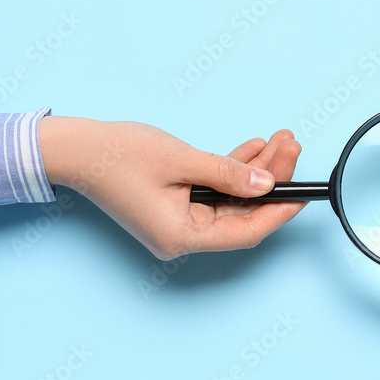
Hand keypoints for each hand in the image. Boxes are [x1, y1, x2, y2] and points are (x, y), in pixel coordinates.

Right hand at [38, 116, 305, 259]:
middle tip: (292, 147)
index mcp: (182, 237)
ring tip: (279, 142)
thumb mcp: (182, 160)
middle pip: (242, 214)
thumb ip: (228, 173)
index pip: (247, 231)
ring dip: (254, 172)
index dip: (279, 210)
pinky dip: (231, 172)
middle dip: (271, 179)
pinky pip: (213, 193)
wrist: (76, 150)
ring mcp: (177, 224)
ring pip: (231, 201)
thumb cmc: (118, 156)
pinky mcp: (173, 207)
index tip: (303, 189)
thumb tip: (267, 184)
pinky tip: (252, 149)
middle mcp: (182, 237)